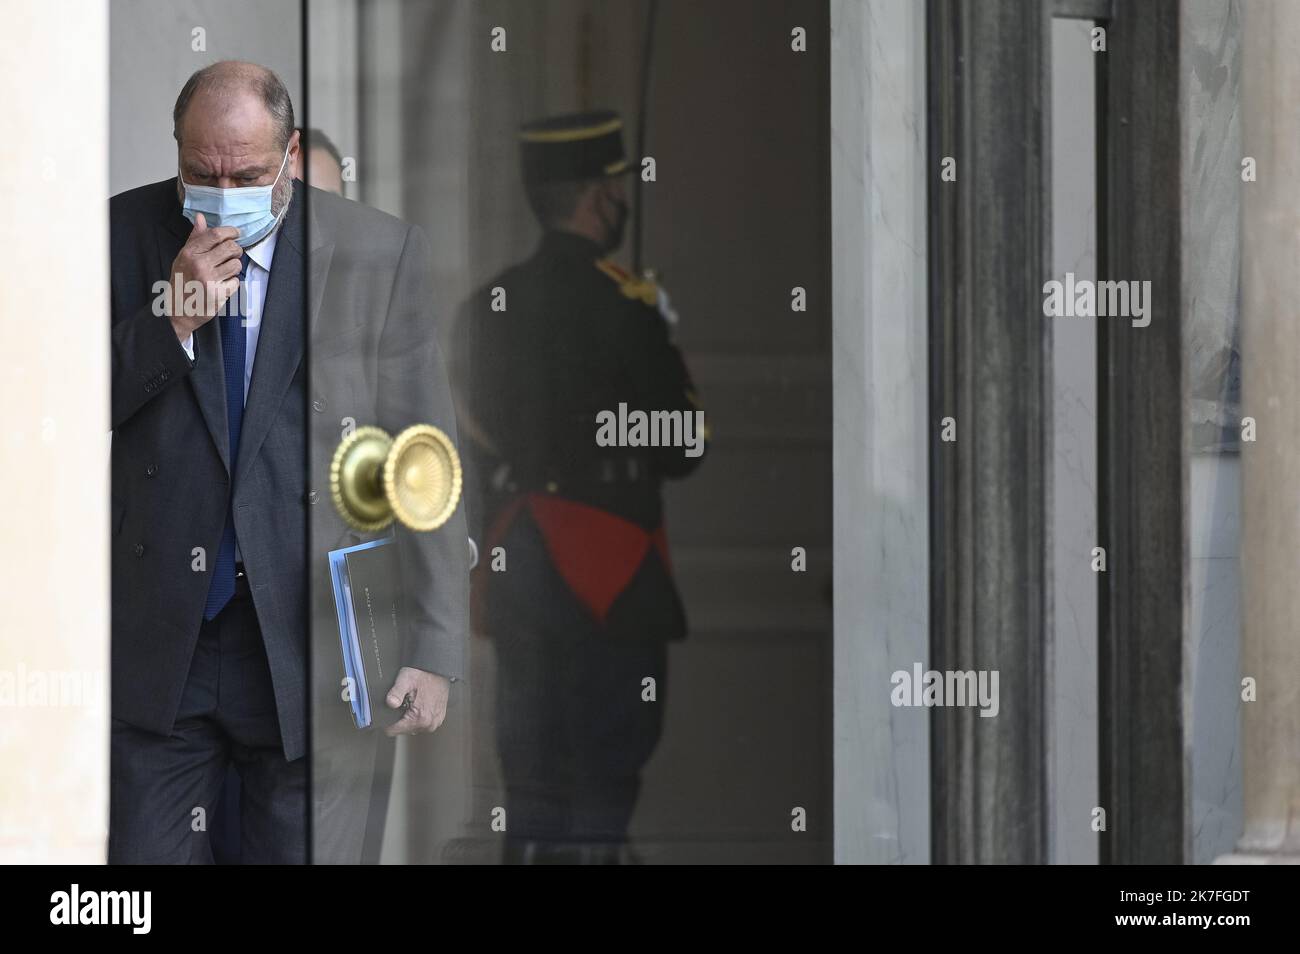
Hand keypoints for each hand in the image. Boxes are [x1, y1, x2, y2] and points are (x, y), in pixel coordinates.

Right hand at [166, 213, 242, 341]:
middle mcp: (199, 265)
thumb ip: (195, 238)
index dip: (230, 231)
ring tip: (225, 271)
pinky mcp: (218, 294)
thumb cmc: (182, 281)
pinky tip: (222, 284)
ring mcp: (209, 280)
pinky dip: (232, 282)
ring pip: (237, 264)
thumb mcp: (183, 257)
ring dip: (234, 266)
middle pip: (230, 248)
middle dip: (236, 249)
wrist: (178, 310)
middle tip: (233, 253)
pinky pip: (236, 281)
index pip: (215, 235)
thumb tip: (201, 217)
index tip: (236, 233)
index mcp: (190, 253)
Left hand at [383, 666, 450, 736]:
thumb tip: (390, 703)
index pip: (393, 731)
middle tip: (405, 701)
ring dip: (410, 717)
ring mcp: (435, 722)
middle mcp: (429, 724)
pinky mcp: (438, 719)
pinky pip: (422, 723)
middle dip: (400, 717)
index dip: (388, 721)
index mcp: (420, 718)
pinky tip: (420, 703)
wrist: (438, 669)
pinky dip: (418, 715)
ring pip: (412, 727)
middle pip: (403, 730)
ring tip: (413, 701)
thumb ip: (396, 693)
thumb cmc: (423, 674)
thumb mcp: (405, 680)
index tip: (392, 709)